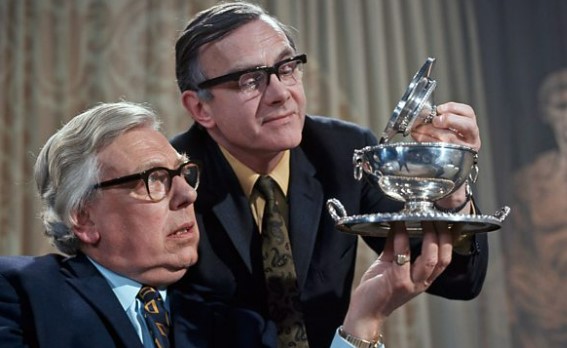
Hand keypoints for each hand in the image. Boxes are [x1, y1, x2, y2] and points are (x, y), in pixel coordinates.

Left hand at [341, 222, 450, 341]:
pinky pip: (403, 256)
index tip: (446, 221)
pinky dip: (401, 238)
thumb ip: (396, 248)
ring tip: (421, 218)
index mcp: (424, 279)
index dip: (449, 240)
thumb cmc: (377, 290)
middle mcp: (421, 282)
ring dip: (428, 236)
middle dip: (442, 235)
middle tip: (434, 216)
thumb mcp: (389, 266)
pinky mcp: (397, 281)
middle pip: (442, 258)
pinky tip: (398, 226)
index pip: (445, 258)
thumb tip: (397, 226)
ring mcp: (410, 283)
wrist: (364, 313)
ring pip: (430, 259)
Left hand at [412, 102, 479, 209]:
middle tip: (435, 120)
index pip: (469, 113)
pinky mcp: (452, 160)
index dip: (454, 108)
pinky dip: (426, 140)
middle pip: (466, 125)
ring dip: (430, 130)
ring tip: (417, 128)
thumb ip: (442, 122)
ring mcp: (464, 152)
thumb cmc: (447, 148)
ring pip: (449, 137)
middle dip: (448, 119)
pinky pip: (438, 148)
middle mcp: (472, 141)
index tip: (440, 108)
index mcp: (471, 130)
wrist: (450, 174)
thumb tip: (424, 115)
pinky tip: (417, 137)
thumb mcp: (450, 132)